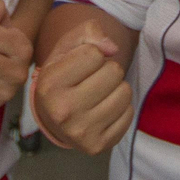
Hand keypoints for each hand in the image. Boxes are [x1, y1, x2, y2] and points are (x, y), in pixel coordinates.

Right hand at [32, 23, 132, 153]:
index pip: (94, 53)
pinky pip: (129, 114)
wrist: (54, 116)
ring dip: (116, 89)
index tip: (81, 65)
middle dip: (107, 70)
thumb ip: (89, 33)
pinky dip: (121, 108)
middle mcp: (62, 111)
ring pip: (125, 92)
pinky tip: (103, 111)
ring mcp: (79, 132)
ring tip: (99, 94)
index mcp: (49, 84)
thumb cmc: (64, 74)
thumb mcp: (67, 47)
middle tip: (92, 80)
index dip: (92, 54)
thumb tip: (112, 48)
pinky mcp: (97, 146)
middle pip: (113, 72)